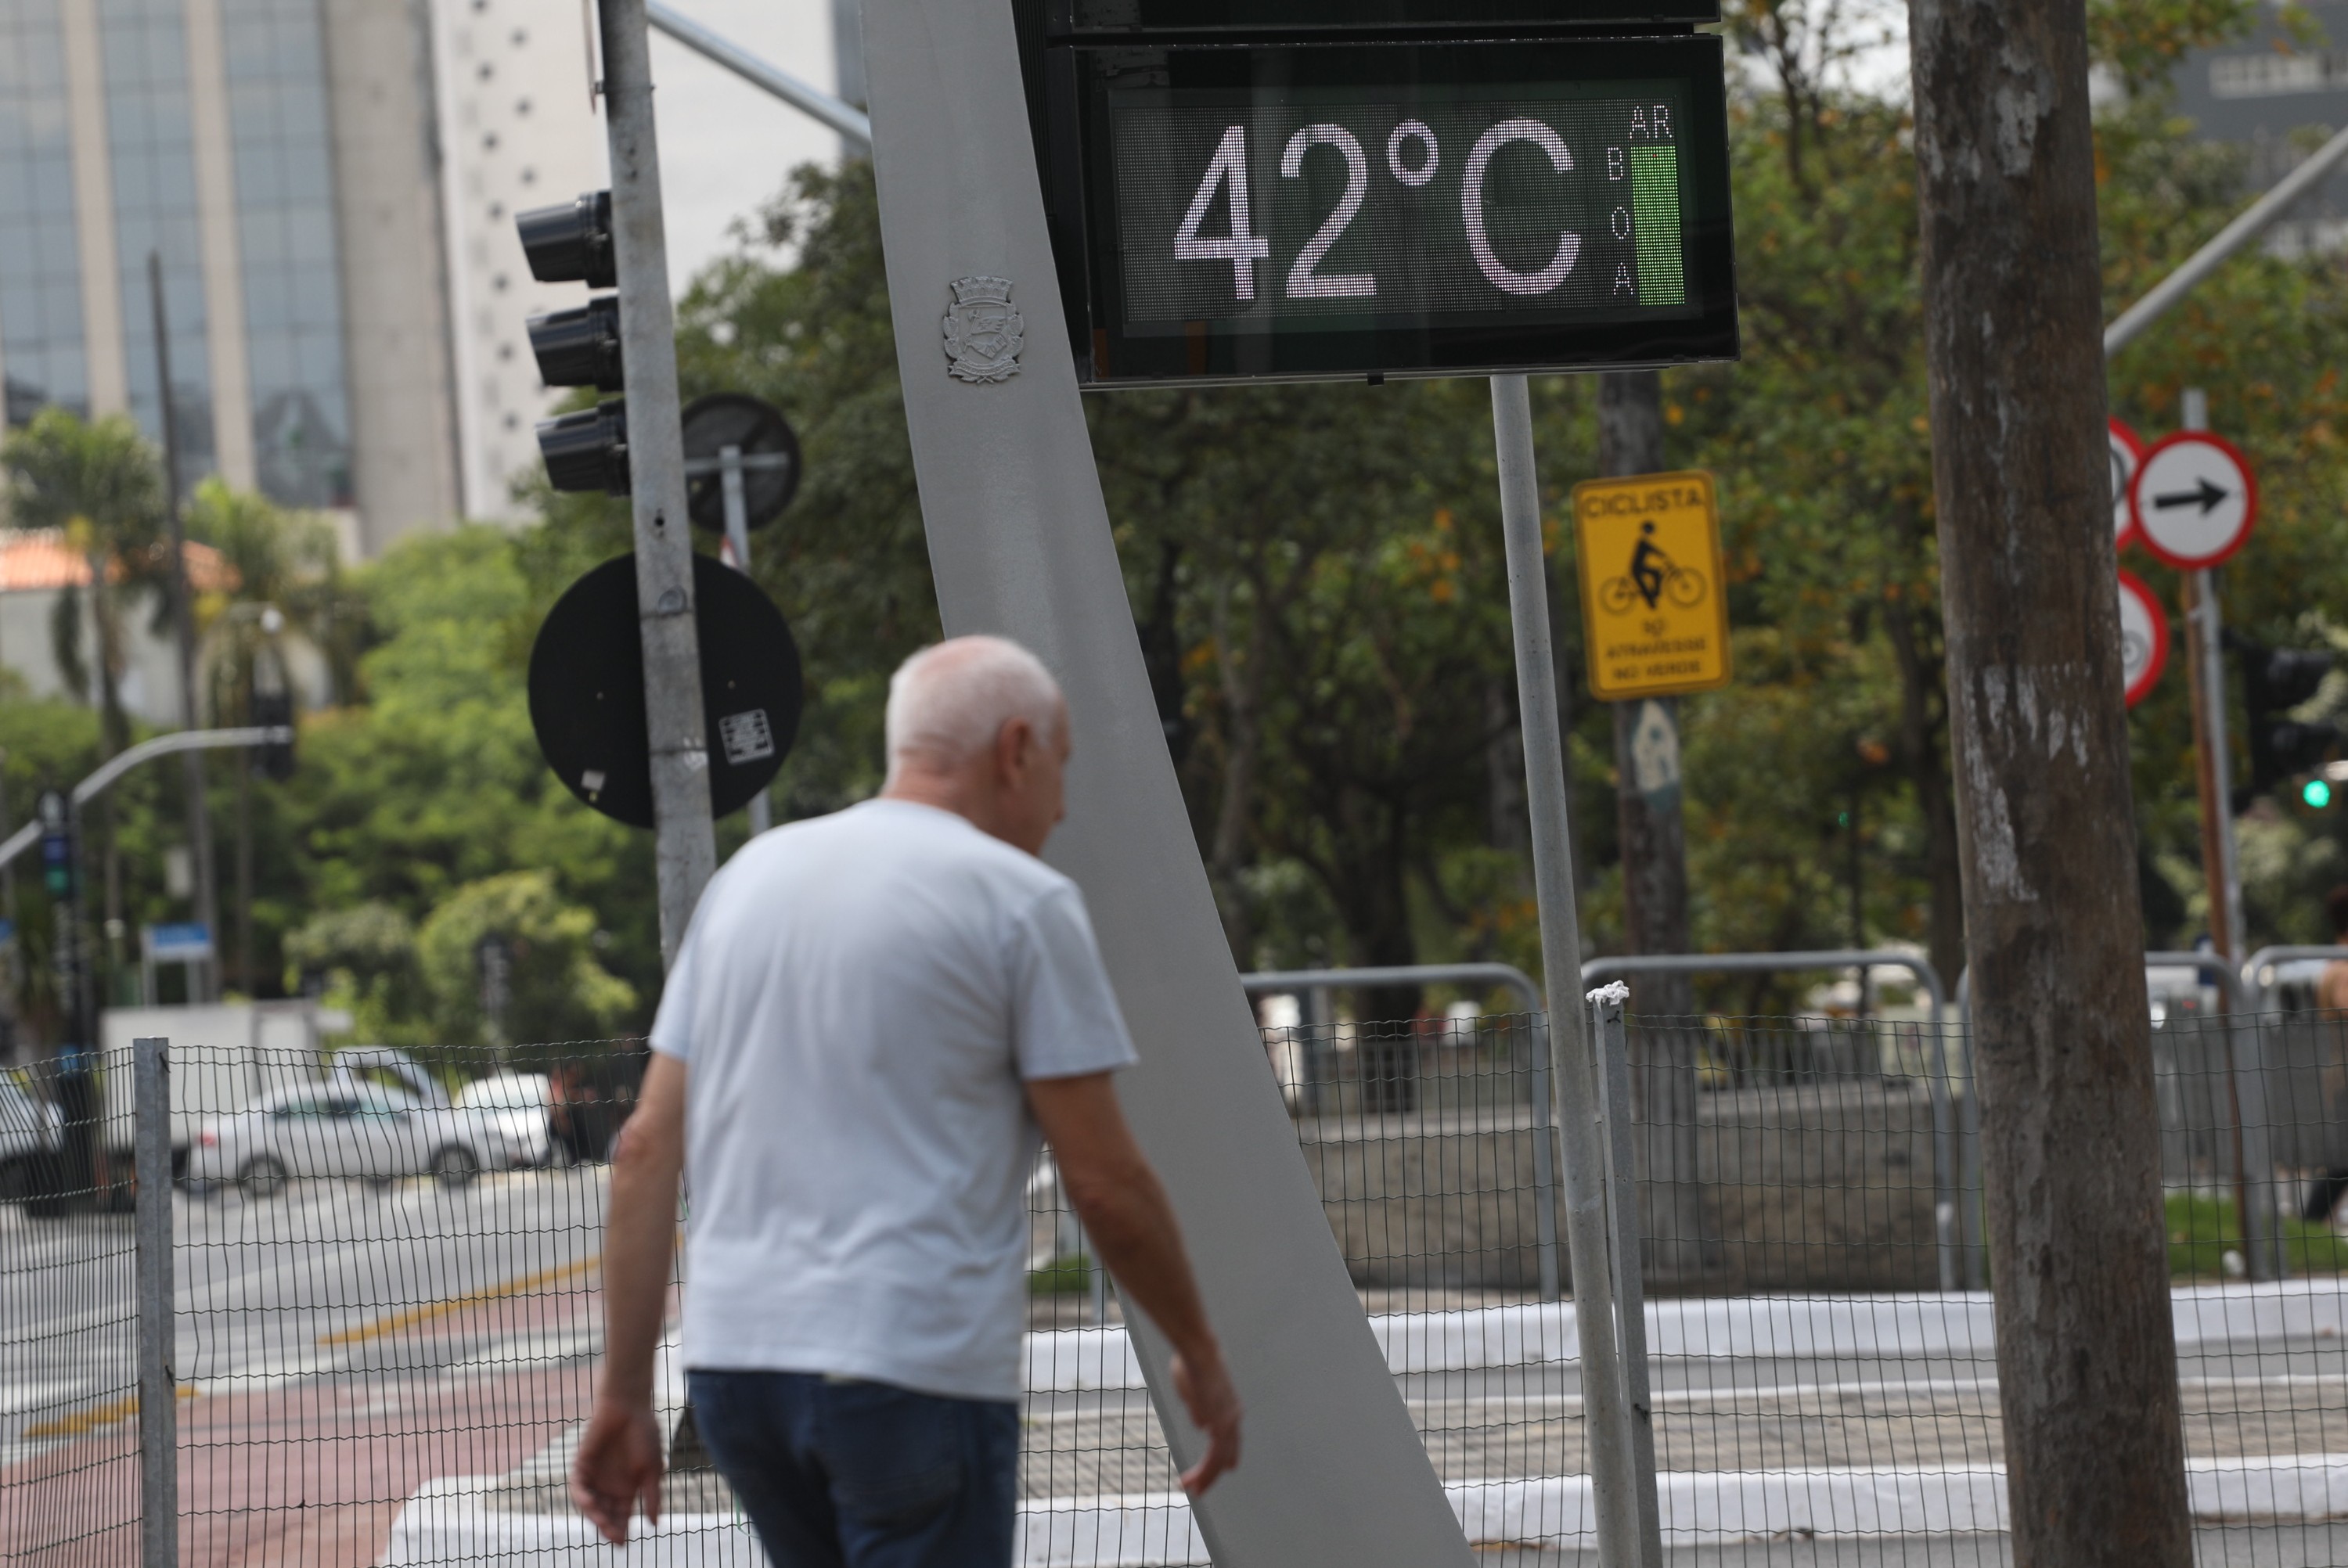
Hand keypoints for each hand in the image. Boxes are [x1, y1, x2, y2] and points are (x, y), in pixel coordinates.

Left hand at [569, 1395, 664, 1542]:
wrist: (630, 1407)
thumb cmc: (645, 1435)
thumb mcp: (652, 1469)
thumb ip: (651, 1496)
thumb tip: (654, 1524)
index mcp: (627, 1489)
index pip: (621, 1515)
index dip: (621, 1529)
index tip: (623, 1543)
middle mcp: (609, 1486)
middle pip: (605, 1514)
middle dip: (608, 1527)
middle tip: (614, 1537)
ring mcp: (595, 1476)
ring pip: (590, 1504)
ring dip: (595, 1515)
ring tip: (603, 1523)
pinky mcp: (582, 1465)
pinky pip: (578, 1487)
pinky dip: (582, 1497)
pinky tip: (589, 1502)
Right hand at [1170, 1344, 1241, 1494]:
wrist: (1198, 1352)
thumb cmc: (1193, 1366)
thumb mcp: (1194, 1392)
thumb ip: (1198, 1408)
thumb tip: (1201, 1426)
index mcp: (1229, 1409)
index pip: (1227, 1442)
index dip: (1219, 1459)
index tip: (1208, 1474)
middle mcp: (1233, 1418)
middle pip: (1224, 1455)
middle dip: (1210, 1474)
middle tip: (1197, 1490)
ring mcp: (1228, 1422)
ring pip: (1219, 1459)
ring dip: (1205, 1477)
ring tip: (1191, 1489)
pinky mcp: (1219, 1424)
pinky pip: (1214, 1455)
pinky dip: (1205, 1471)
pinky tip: (1194, 1480)